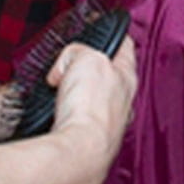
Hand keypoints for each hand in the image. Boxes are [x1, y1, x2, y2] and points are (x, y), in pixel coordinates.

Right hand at [48, 36, 136, 183]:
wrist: (78, 153)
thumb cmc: (91, 109)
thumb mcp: (85, 57)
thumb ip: (77, 52)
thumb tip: (64, 69)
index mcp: (128, 78)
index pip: (125, 47)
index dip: (112, 35)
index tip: (105, 31)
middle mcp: (123, 104)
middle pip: (105, 76)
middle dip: (84, 70)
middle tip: (67, 67)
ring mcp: (107, 126)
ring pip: (89, 101)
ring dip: (72, 96)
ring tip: (57, 95)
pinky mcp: (89, 143)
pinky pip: (74, 121)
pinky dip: (62, 117)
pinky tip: (55, 116)